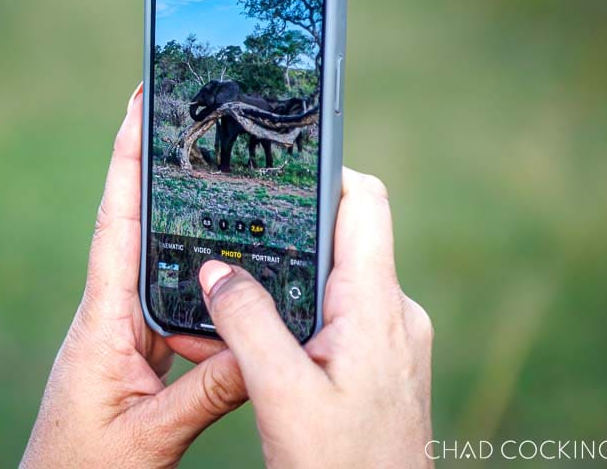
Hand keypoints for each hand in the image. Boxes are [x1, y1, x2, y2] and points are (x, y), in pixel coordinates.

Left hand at [22, 84, 245, 467]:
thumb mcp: (151, 435)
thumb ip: (207, 393)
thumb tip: (261, 347)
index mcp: (100, 325)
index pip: (114, 226)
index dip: (125, 163)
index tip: (135, 106)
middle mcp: (106, 318)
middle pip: (132, 229)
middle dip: (152, 172)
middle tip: (178, 117)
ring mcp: (117, 335)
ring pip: (156, 268)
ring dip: (184, 233)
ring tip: (221, 193)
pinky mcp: (130, 356)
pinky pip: (168, 310)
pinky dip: (198, 295)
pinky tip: (226, 291)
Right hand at [197, 168, 433, 467]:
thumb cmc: (343, 467)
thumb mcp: (280, 392)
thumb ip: (245, 321)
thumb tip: (214, 269)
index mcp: (376, 307)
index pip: (364, 202)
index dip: (324, 172)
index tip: (276, 167)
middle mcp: (393, 315)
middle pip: (341, 239)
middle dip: (284, 234)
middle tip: (232, 233)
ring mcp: (391, 342)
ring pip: (334, 283)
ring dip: (284, 283)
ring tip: (231, 296)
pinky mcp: (381, 366)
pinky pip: (338, 320)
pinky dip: (296, 318)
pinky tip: (257, 343)